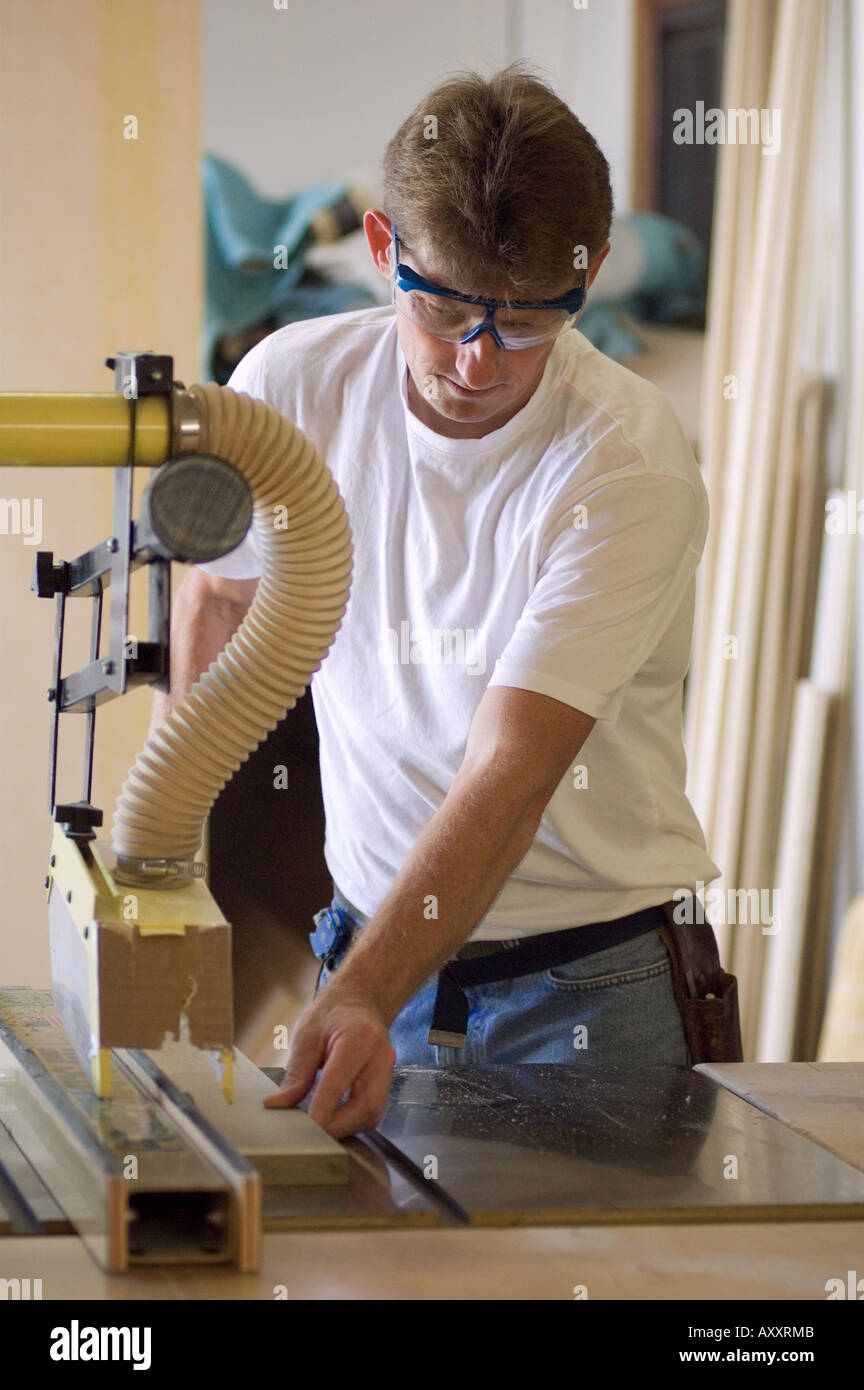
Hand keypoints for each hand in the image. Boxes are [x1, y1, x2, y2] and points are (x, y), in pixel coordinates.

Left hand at [262, 987, 396, 1138]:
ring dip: (345, 1128)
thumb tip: (279, 1105)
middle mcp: (380, 1056)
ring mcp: (387, 1071)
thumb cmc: (333, 1014)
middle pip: (365, 1105)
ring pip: (373, 1113)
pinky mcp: (386, 1083)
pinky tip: (333, 1120)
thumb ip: (296, 1073)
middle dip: (337, 1127)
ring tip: (318, 1130)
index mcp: (359, 1037)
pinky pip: (372, 1111)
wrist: (360, 1001)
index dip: (322, 1109)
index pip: (339, 1081)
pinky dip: (351, 1122)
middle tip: (309, 1136)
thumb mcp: (307, 1035)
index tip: (305, 1129)